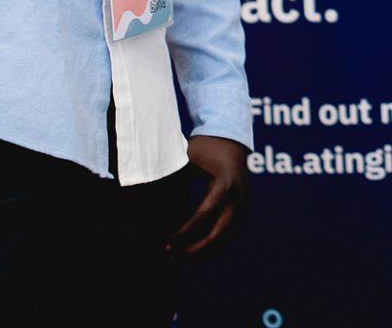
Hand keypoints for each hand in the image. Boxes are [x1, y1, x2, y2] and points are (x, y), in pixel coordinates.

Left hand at [169, 135, 248, 256]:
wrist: (231, 135)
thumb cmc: (205, 146)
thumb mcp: (187, 158)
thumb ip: (173, 178)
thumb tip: (147, 200)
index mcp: (224, 183)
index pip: (203, 216)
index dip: (184, 233)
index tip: (166, 242)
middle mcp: (238, 196)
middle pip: (218, 233)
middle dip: (195, 249)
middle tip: (172, 255)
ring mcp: (244, 203)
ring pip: (226, 238)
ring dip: (204, 251)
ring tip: (181, 257)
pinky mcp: (243, 206)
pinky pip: (230, 233)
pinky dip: (214, 244)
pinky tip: (195, 249)